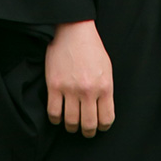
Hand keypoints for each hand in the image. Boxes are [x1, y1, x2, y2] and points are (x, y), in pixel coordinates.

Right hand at [45, 20, 114, 135]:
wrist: (73, 30)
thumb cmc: (91, 48)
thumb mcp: (106, 68)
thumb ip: (105, 90)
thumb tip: (102, 111)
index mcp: (104, 86)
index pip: (106, 119)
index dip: (103, 127)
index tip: (99, 125)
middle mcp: (88, 90)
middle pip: (88, 125)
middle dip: (88, 131)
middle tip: (86, 130)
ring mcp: (70, 89)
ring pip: (71, 123)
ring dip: (72, 127)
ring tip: (72, 123)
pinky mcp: (54, 86)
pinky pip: (54, 113)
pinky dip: (56, 119)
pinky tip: (59, 115)